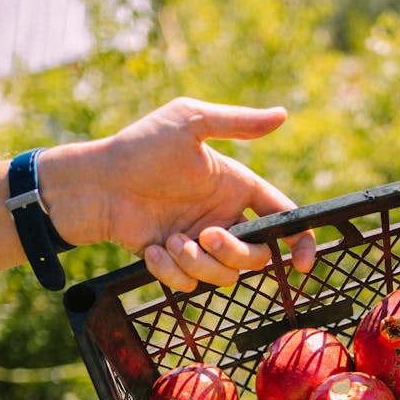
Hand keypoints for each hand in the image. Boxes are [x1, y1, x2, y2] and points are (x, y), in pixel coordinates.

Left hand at [42, 97, 316, 291]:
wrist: (96, 183)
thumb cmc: (141, 147)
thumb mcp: (191, 123)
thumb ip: (238, 124)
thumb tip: (282, 115)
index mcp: (235, 187)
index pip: (283, 218)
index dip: (301, 241)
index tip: (303, 263)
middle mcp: (223, 218)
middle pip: (256, 256)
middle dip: (234, 252)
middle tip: (205, 235)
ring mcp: (199, 244)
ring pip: (224, 276)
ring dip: (198, 263)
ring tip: (169, 242)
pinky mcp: (175, 263)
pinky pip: (189, 285)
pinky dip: (170, 271)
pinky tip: (151, 249)